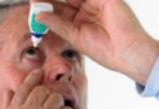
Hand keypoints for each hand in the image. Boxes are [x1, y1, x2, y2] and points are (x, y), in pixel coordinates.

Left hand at [34, 0, 158, 84]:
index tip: (31, 1)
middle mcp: (88, 9)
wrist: (127, 53)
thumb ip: (57, 24)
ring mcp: (97, 2)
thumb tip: (39, 15)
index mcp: (81, 21)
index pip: (60, 9)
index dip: (46, 4)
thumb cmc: (107, 52)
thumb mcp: (75, 37)